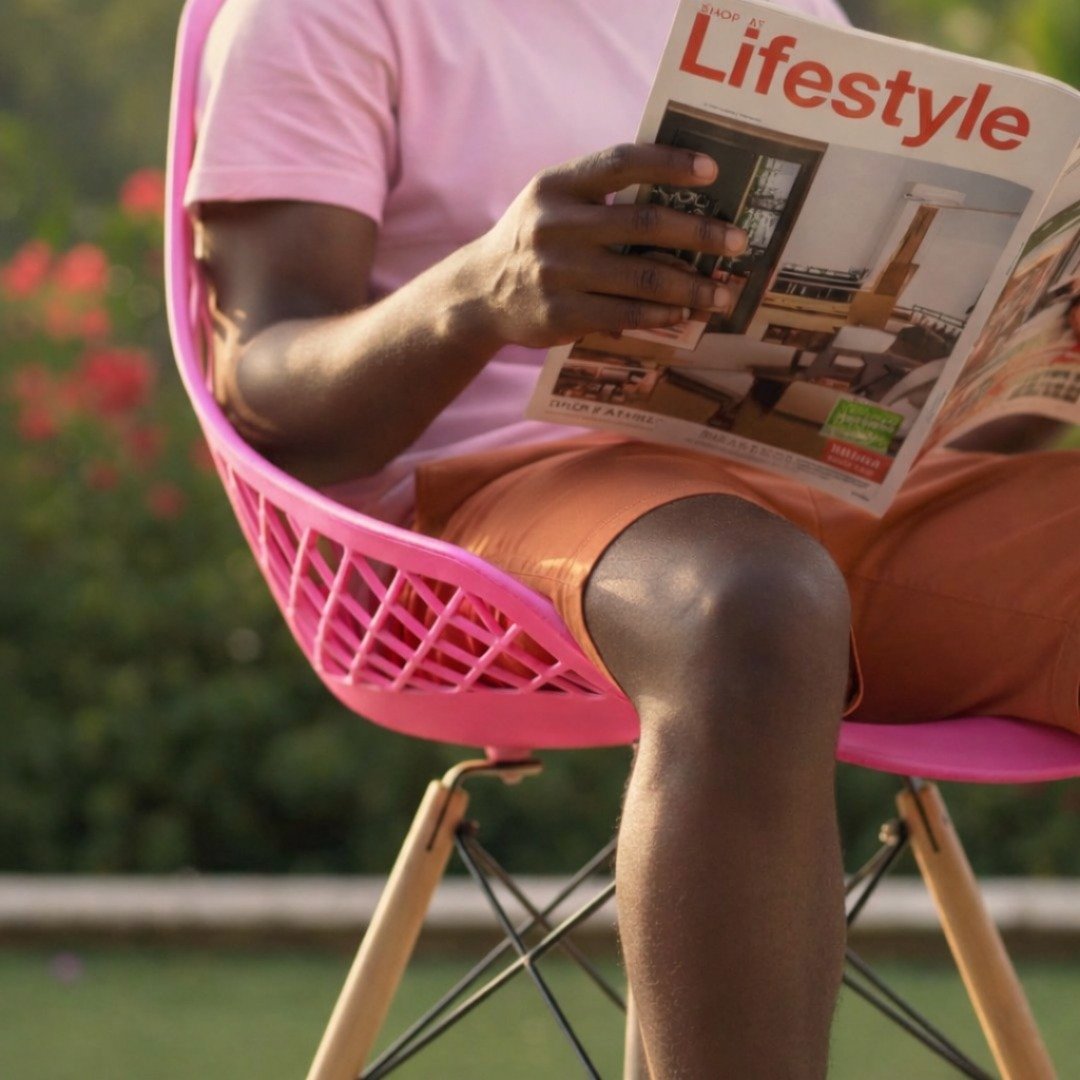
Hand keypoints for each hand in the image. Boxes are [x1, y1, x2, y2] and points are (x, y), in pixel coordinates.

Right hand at [472, 143, 747, 347]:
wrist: (479, 294)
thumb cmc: (533, 241)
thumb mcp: (551, 201)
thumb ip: (600, 193)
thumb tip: (679, 196)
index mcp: (557, 185)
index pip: (621, 162)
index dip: (670, 163)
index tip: (712, 171)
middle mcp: (555, 225)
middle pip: (644, 223)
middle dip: (699, 233)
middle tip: (737, 241)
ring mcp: (557, 272)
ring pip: (642, 277)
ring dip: (691, 286)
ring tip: (722, 292)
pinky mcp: (560, 314)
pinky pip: (624, 313)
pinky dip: (660, 314)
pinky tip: (683, 313)